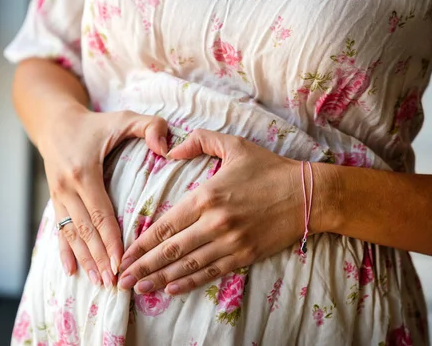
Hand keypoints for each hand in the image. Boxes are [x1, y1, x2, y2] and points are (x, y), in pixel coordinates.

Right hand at [38, 105, 168, 287]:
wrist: (55, 123)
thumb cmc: (95, 123)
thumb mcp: (123, 118)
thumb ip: (149, 126)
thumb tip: (167, 148)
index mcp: (83, 172)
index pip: (99, 213)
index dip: (110, 239)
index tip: (122, 261)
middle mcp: (66, 188)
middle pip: (85, 230)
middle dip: (99, 258)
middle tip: (114, 281)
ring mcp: (57, 196)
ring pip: (71, 235)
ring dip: (85, 260)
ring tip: (98, 282)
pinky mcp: (54, 201)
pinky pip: (58, 230)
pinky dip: (64, 252)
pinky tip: (71, 271)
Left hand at [117, 129, 306, 294]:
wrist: (309, 194)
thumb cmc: (269, 169)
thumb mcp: (233, 145)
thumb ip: (198, 141)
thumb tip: (169, 148)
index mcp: (206, 196)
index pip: (166, 225)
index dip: (142, 243)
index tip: (124, 254)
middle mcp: (215, 223)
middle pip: (171, 250)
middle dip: (143, 267)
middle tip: (122, 279)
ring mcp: (230, 243)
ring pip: (188, 265)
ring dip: (161, 279)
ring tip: (139, 288)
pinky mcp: (245, 256)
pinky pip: (211, 273)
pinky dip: (189, 283)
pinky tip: (171, 289)